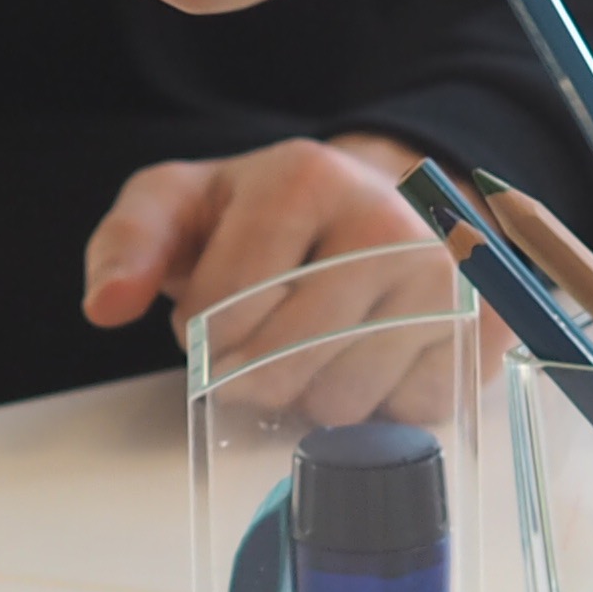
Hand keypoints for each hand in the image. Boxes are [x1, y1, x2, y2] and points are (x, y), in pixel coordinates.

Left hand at [82, 131, 466, 422]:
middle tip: (263, 340)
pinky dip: (380, 407)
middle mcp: (391, 219)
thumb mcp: (183, 205)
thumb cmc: (263, 217)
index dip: (201, 332)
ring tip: (322, 345)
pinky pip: (408, 415)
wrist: (375, 203)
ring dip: (315, 397)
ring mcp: (448, 278)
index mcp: (306, 176)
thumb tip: (107, 305)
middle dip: (251, 374)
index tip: (213, 311)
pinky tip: (373, 360)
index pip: (222, 309)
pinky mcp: (485, 330)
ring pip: (345, 400)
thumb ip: (128, 242)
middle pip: (283, 363)